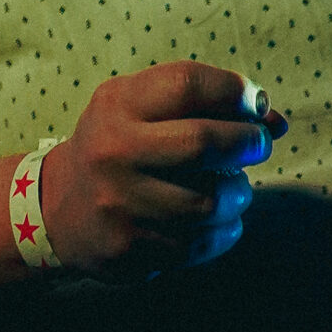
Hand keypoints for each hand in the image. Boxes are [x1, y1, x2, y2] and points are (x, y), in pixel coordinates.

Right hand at [35, 61, 282, 278]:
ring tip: (235, 190)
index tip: (256, 105)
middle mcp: (113, 152)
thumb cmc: (122, 145)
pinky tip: (219, 222)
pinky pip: (200, 244)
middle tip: (257, 146)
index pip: (188, 84)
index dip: (236, 92)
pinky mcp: (126, 247)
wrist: (57, 207)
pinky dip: (225, 232)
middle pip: (203, 143)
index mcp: (119, 105)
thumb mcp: (146, 106)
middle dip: (249, 144)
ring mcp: (118, 203)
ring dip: (239, 195)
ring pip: (209, 202)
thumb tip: (275, 121)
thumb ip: (208, 103)